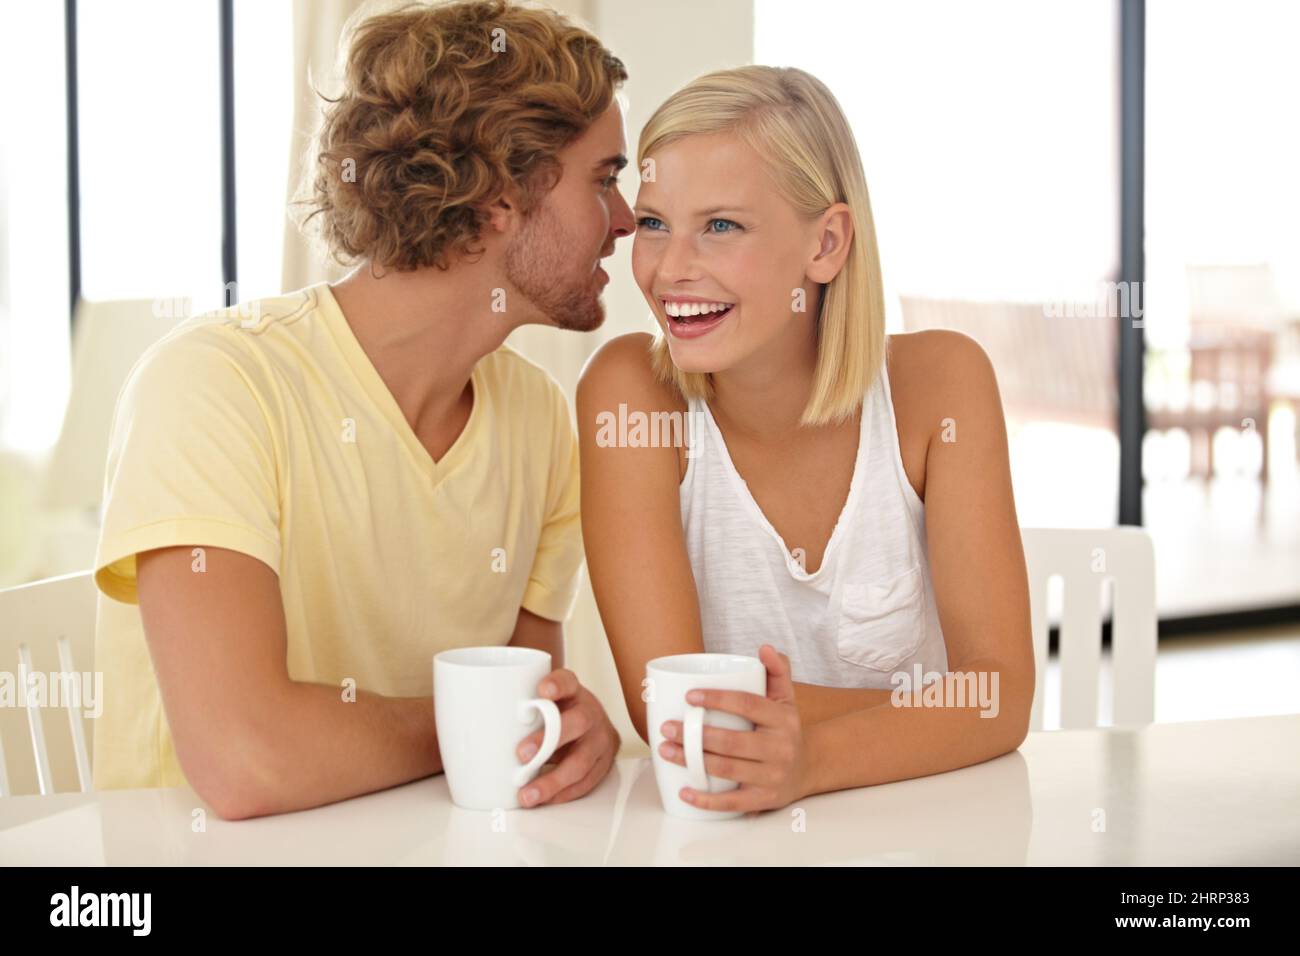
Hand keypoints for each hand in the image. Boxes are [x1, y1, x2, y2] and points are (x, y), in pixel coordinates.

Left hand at [515, 668, 619, 807]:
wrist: (593, 727)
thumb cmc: (556, 715)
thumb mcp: (544, 703)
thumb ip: (519, 710)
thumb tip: (468, 724)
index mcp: (573, 692)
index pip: (567, 681)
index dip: (557, 685)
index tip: (542, 691)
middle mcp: (590, 712)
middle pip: (578, 722)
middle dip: (549, 740)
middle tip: (522, 754)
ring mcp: (600, 739)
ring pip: (582, 761)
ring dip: (553, 780)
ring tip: (527, 793)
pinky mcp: (603, 763)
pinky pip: (585, 782)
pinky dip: (562, 793)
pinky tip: (544, 799)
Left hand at [657, 645, 809, 813]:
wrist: (809, 768)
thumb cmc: (785, 729)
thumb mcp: (786, 698)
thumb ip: (776, 671)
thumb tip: (764, 648)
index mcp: (782, 719)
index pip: (747, 705)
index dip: (718, 699)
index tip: (689, 696)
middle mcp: (780, 748)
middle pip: (731, 742)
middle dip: (695, 736)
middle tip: (668, 727)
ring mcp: (772, 776)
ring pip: (727, 769)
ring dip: (692, 761)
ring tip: (666, 750)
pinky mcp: (764, 800)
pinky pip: (733, 803)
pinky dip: (706, 800)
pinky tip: (684, 791)